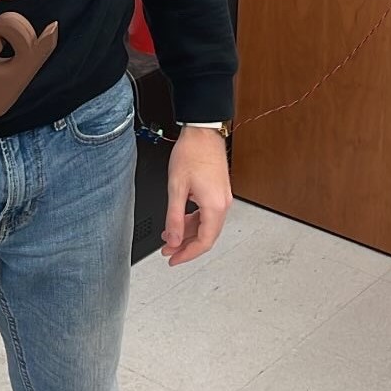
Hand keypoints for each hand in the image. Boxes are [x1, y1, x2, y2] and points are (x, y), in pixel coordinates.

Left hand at [161, 126, 231, 265]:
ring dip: (188, 233)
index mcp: (214, 205)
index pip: (204, 242)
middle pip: (207, 236)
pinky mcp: (219, 191)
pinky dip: (194, 221)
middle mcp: (223, 204)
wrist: (203, 132)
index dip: (187, 254)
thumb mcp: (176, 188)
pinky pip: (208, 214)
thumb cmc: (192, 153)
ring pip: (207, 226)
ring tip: (169, 236)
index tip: (173, 259)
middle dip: (186, 246)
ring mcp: (222, 198)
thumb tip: (173, 239)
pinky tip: (180, 220)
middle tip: (168, 251)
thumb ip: (174, 218)